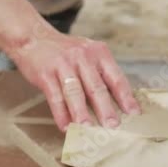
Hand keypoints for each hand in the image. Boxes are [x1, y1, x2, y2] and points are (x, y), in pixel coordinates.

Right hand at [9, 28, 139, 131]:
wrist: (33, 38)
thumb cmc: (65, 53)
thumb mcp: (87, 56)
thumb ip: (100, 76)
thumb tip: (117, 105)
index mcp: (98, 53)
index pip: (116, 78)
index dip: (126, 97)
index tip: (134, 113)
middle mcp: (82, 57)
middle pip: (96, 87)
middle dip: (106, 109)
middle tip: (113, 126)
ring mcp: (63, 65)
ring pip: (75, 92)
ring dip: (82, 112)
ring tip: (88, 129)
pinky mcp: (46, 73)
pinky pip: (55, 97)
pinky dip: (61, 114)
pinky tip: (65, 127)